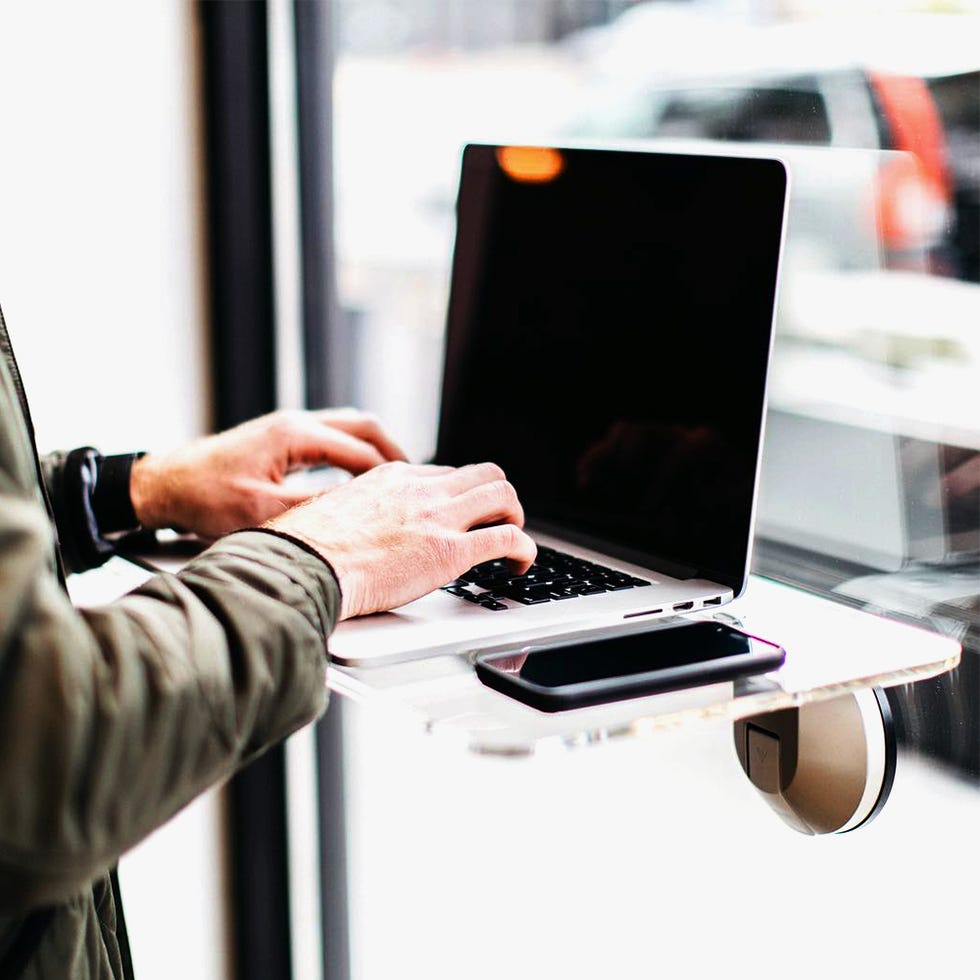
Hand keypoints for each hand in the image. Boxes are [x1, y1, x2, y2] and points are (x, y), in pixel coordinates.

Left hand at [130, 408, 406, 537]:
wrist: (163, 484)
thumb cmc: (203, 496)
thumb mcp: (261, 511)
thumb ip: (312, 509)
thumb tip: (354, 513)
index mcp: (295, 435)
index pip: (360, 452)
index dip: (390, 474)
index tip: (412, 492)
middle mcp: (295, 424)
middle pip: (362, 426)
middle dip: (393, 450)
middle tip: (416, 476)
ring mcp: (287, 428)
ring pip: (348, 428)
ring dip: (374, 449)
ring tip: (394, 477)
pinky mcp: (279, 439)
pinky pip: (330, 437)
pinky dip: (353, 452)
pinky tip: (358, 477)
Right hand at [265, 461, 536, 618]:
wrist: (303, 565)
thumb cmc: (306, 549)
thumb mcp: (333, 512)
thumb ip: (357, 513)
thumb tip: (353, 531)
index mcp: (392, 478)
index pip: (445, 475)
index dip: (461, 495)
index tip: (462, 514)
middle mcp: (421, 489)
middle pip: (484, 474)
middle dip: (498, 497)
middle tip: (499, 521)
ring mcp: (439, 517)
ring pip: (503, 495)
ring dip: (516, 516)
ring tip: (514, 541)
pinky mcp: (451, 550)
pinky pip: (507, 539)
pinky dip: (524, 550)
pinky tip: (521, 565)